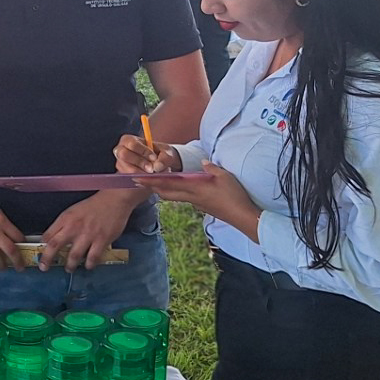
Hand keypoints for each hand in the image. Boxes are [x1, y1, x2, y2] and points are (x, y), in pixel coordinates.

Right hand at [0, 191, 24, 275]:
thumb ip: (2, 223)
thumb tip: (11, 237)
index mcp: (0, 219)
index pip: (17, 237)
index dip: (23, 247)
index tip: (25, 253)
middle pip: (9, 249)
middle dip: (17, 261)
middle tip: (19, 267)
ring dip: (0, 266)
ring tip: (2, 269)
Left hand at [38, 190, 143, 272]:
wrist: (114, 200)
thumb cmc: (93, 206)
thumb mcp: (73, 212)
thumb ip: (64, 225)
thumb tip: (54, 238)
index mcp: (65, 218)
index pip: (48, 235)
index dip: (42, 247)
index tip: (41, 255)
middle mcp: (74, 227)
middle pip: (55, 246)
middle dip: (47, 259)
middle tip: (44, 267)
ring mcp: (88, 235)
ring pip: (73, 256)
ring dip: (70, 265)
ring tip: (69, 268)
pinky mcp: (102, 240)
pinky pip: (92, 258)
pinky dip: (89, 264)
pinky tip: (88, 265)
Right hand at [114, 133, 183, 174]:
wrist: (159, 164)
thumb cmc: (161, 154)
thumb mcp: (167, 152)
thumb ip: (165, 157)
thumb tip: (157, 166)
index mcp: (128, 140)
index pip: (132, 144)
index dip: (143, 151)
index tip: (154, 158)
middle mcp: (120, 150)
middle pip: (124, 155)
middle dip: (139, 162)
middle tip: (152, 169)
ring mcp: (120, 163)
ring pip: (126, 168)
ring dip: (140, 172)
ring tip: (152, 174)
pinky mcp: (123, 173)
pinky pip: (129, 177)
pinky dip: (140, 179)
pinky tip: (149, 177)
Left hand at [134, 162, 260, 239]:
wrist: (242, 216)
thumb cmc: (234, 195)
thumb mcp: (224, 176)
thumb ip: (211, 168)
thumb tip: (203, 162)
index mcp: (194, 187)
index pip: (167, 183)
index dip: (151, 180)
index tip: (136, 178)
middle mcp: (191, 196)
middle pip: (165, 192)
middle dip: (151, 186)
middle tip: (137, 179)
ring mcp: (195, 202)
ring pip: (172, 196)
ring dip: (161, 189)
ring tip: (152, 182)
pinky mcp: (200, 206)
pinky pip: (181, 198)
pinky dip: (173, 192)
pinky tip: (174, 187)